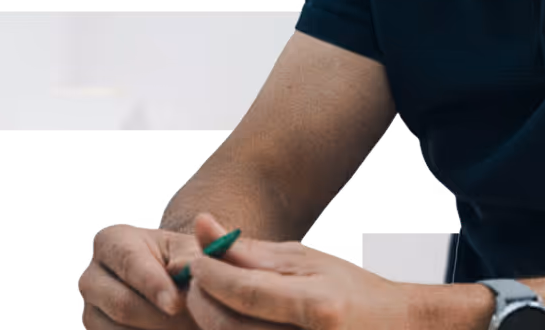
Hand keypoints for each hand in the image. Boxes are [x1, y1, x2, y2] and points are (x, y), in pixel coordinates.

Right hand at [78, 221, 206, 328]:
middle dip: (164, 320)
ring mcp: (89, 312)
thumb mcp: (188, 251)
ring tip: (192, 329)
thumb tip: (184, 269)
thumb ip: (190, 256)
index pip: (130, 264)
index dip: (154, 286)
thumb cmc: (181, 262)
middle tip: (197, 325)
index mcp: (111, 242)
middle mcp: (91, 277)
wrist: (170, 287)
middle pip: (123, 305)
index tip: (175, 304)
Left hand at [166, 213, 415, 329]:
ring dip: (210, 322)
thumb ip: (250, 251)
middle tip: (197, 282)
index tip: (196, 262)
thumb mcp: (306, 261)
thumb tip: (202, 225)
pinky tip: (231, 319)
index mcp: (318, 306)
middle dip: (202, 303)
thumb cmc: (349, 290)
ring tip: (212, 300)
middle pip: (229, 329)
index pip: (246, 292)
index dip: (211, 276)